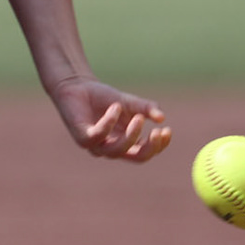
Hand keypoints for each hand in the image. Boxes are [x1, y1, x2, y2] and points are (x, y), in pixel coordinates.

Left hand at [49, 75, 171, 162]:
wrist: (78, 87)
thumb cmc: (104, 99)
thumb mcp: (130, 102)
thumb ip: (146, 108)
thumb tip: (162, 117)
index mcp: (125, 143)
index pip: (145, 153)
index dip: (158, 145)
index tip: (167, 130)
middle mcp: (111, 148)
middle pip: (135, 157)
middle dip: (149, 147)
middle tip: (157, 131)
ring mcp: (96, 145)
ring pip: (117, 150)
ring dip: (131, 135)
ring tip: (138, 117)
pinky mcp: (82, 137)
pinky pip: (98, 135)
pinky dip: (109, 122)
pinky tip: (115, 106)